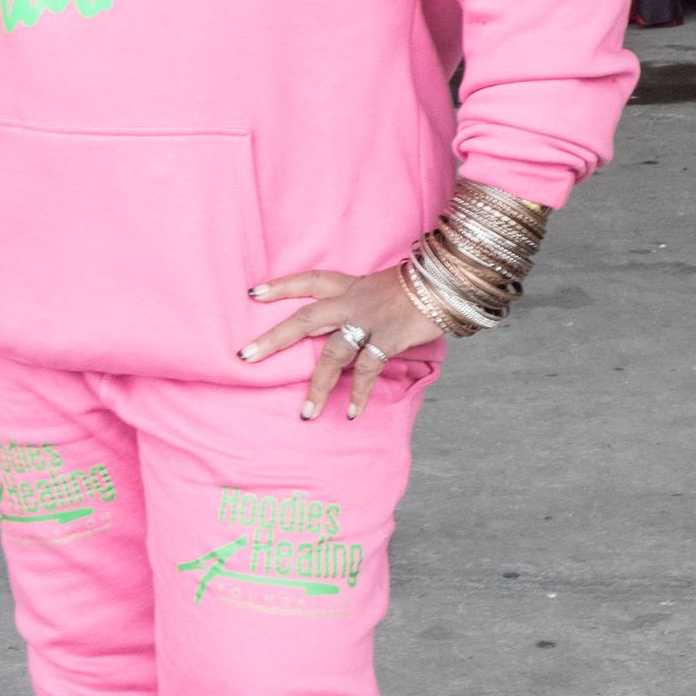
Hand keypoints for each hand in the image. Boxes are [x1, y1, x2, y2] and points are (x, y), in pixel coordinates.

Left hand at [238, 265, 440, 420]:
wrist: (449, 281)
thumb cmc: (419, 286)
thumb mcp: (382, 287)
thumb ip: (361, 303)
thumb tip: (349, 325)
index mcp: (350, 285)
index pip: (309, 281)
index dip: (280, 286)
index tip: (253, 293)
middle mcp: (352, 302)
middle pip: (304, 320)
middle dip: (274, 339)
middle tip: (246, 356)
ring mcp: (369, 321)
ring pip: (333, 354)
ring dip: (319, 386)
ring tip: (307, 414)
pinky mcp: (388, 339)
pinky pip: (367, 371)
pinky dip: (359, 394)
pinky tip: (352, 413)